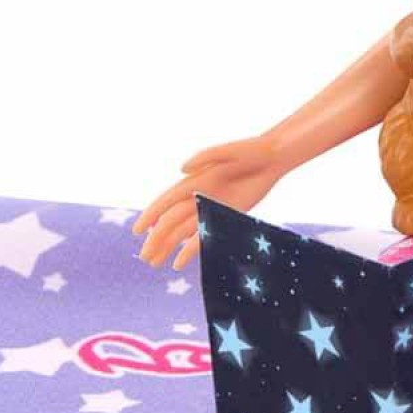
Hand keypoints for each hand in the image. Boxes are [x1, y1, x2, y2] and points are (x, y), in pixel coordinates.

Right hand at [132, 135, 286, 269]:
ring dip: (169, 246)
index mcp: (196, 179)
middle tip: (145, 256)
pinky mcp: (226, 213)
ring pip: (184, 230)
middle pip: (173, 219)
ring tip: (154, 263)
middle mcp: (200, 194)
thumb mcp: (229, 151)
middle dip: (157, 238)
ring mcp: (212, 205)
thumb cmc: (251, 150)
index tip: (137, 230)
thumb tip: (181, 169)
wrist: (275, 157)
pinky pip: (204, 233)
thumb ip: (205, 157)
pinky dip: (191, 248)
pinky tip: (179, 262)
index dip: (152, 214)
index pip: (168, 199)